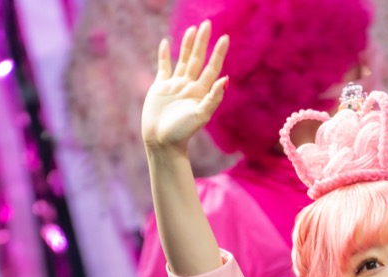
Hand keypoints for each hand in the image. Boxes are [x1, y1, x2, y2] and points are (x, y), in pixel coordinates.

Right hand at [141, 21, 228, 151]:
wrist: (161, 141)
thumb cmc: (182, 132)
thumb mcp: (201, 115)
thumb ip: (213, 97)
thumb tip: (226, 79)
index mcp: (201, 92)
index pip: (212, 67)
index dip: (218, 53)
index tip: (225, 37)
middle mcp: (190, 86)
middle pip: (198, 59)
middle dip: (203, 42)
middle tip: (208, 23)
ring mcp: (175, 85)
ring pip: (183, 60)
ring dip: (188, 45)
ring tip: (192, 29)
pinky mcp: (161, 87)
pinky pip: (164, 67)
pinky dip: (164, 55)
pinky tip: (166, 42)